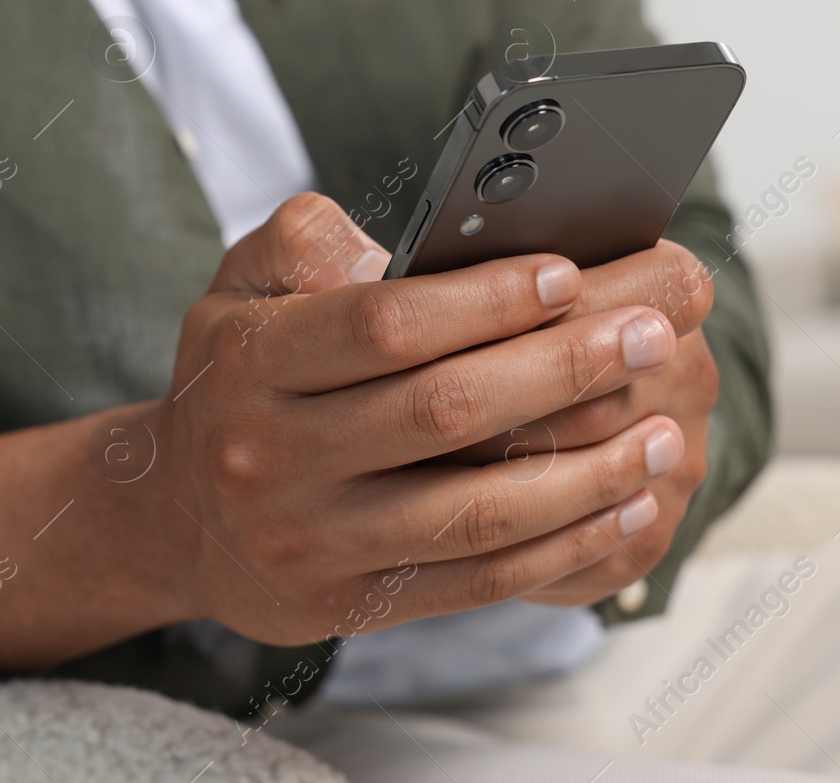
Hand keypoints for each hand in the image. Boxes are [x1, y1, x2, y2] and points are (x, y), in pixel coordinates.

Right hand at [0, 195, 691, 670]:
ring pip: (474, 509)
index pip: (385, 326)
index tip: (572, 274)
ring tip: (664, 431)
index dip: (486, 300)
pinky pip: (476, 578)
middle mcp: (272, 454)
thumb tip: (394, 246)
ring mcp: (311, 539)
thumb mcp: (237, 289)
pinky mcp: (349, 602)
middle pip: (444, 410)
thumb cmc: (235, 380)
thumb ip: (300, 238)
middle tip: (656, 334)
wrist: (175, 516)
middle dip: (566, 370)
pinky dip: (564, 544)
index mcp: (253, 362)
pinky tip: (625, 506)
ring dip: (586, 472)